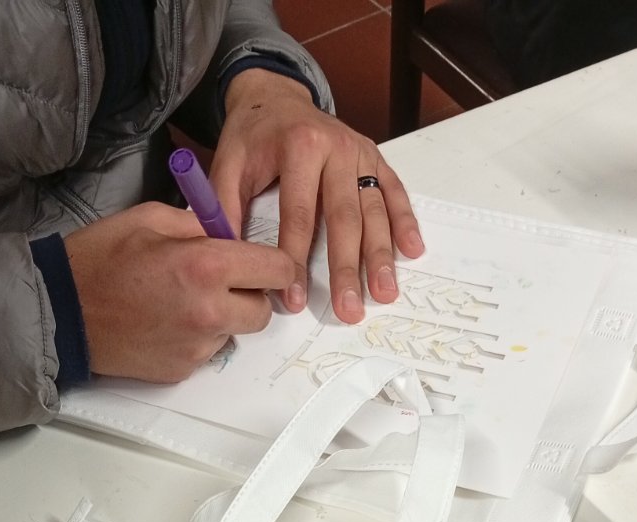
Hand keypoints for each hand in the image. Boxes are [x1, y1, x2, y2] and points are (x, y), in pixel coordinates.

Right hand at [64, 201, 295, 382]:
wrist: (61, 312)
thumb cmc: (100, 259)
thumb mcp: (151, 218)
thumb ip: (200, 225)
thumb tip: (229, 235)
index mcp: (206, 266)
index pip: (276, 269)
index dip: (276, 264)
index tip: (267, 263)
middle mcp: (209, 312)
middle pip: (263, 310)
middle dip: (250, 294)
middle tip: (221, 281)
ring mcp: (197, 347)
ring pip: (236, 332)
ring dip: (223, 316)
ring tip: (183, 300)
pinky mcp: (183, 370)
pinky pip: (208, 351)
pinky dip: (197, 337)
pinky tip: (165, 322)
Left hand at [211, 68, 422, 321]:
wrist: (275, 96)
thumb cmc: (252, 136)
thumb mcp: (228, 164)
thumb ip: (225, 209)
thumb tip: (227, 257)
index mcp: (299, 146)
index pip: (300, 214)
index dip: (296, 260)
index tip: (295, 299)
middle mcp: (336, 147)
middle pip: (344, 218)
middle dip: (347, 268)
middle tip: (349, 309)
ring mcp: (359, 152)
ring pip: (374, 210)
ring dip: (380, 255)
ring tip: (384, 293)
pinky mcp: (374, 157)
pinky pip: (393, 191)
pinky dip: (404, 222)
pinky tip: (411, 251)